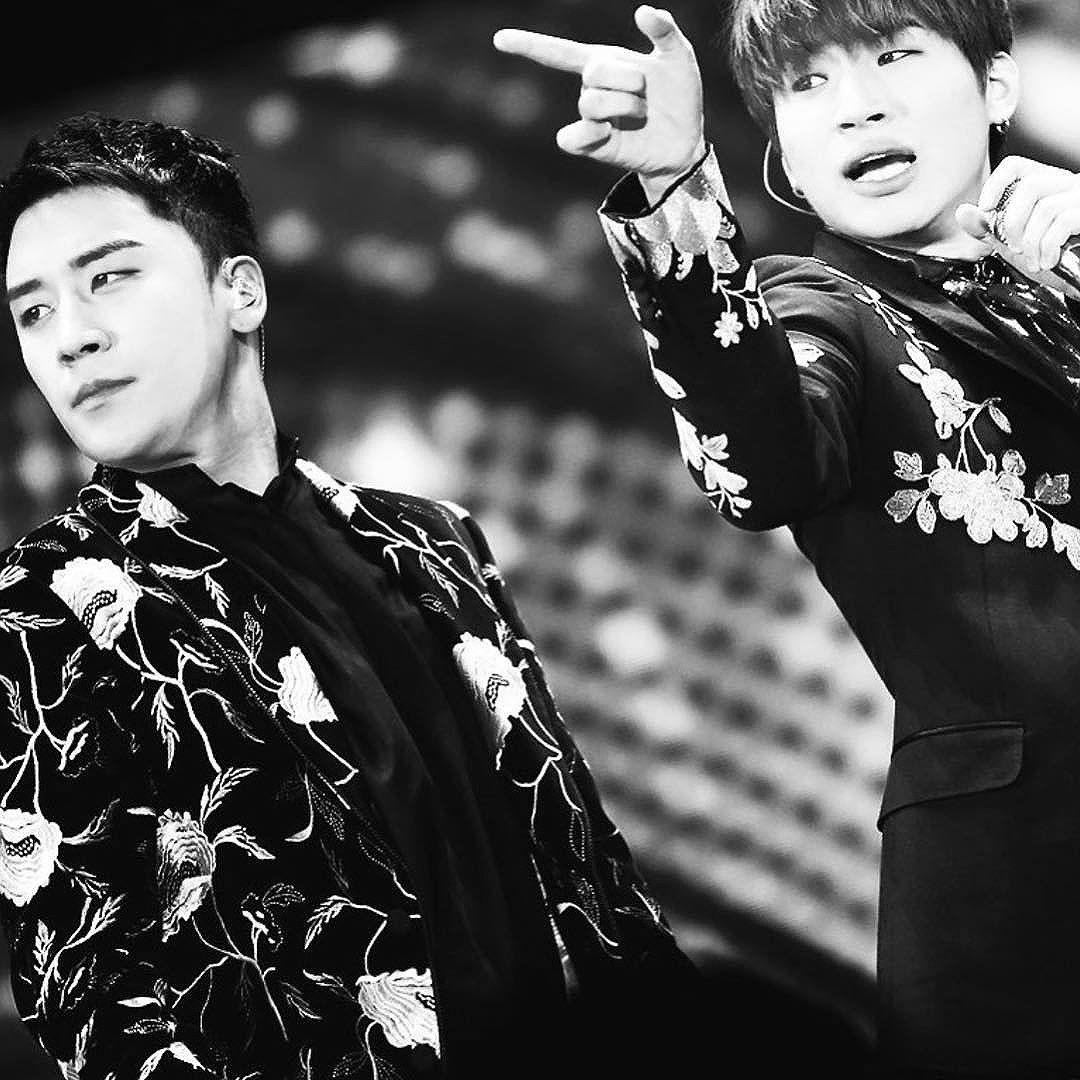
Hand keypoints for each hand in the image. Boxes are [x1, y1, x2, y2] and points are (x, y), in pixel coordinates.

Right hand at [493, 6, 705, 200]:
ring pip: (591, 102)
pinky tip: (609, 133)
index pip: (559, 52)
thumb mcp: (679, 58)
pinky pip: (572, 138)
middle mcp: (591, 89)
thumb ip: (665, 31)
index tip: (500, 39)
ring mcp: (591, 119)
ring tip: (642, 113)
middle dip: (629, 78)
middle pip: (594, 72)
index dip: (530, 44)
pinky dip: (589, 132)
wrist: (686, 141)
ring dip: (625, 105)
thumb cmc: (679, 97)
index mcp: (604, 62)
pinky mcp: (592, 146)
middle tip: (646, 92)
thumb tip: (642, 10)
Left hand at [957, 156, 1079, 275]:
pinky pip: (1063, 222)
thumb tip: (963, 212)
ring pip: (1045, 207)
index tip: (987, 209)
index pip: (1016, 166)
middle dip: (1013, 223)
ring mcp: (1079, 197)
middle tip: (1015, 247)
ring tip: (1034, 260)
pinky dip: (1048, 248)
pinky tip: (1047, 261)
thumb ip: (989, 228)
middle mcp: (1065, 184)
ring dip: (1032, 242)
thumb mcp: (1013, 242)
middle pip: (1029, 186)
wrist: (1077, 276)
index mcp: (1045, 186)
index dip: (995, 185)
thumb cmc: (1053, 256)